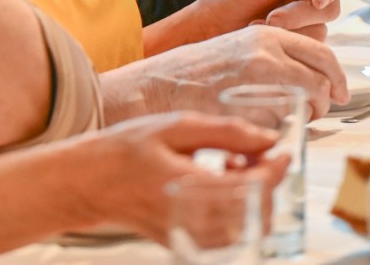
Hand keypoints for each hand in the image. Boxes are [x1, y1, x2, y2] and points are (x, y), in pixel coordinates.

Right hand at [70, 113, 288, 243]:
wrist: (87, 182)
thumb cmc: (124, 150)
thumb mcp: (174, 127)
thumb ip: (225, 131)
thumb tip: (268, 139)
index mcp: (190, 186)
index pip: (255, 187)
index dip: (276, 168)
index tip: (282, 150)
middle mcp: (192, 219)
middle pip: (257, 213)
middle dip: (266, 183)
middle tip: (254, 152)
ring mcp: (189, 236)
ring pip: (246, 227)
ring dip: (252, 196)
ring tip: (232, 163)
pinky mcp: (185, 242)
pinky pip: (227, 234)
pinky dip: (236, 209)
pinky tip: (218, 181)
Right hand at [117, 24, 349, 117]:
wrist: (159, 87)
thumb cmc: (194, 70)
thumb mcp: (238, 46)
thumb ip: (274, 55)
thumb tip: (308, 74)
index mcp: (268, 36)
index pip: (324, 55)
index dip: (338, 78)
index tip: (341, 92)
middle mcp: (270, 57)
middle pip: (323, 84)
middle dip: (324, 102)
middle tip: (315, 112)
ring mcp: (262, 87)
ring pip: (308, 109)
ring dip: (303, 119)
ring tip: (281, 120)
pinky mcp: (253, 115)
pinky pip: (283, 129)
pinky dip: (278, 133)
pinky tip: (260, 130)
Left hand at [164, 0, 349, 47]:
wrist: (207, 30)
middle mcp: (308, 1)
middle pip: (330, 7)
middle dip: (302, 14)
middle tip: (273, 19)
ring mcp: (304, 28)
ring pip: (320, 32)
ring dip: (291, 32)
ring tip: (257, 27)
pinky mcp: (297, 51)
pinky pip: (307, 52)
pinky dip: (285, 46)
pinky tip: (262, 41)